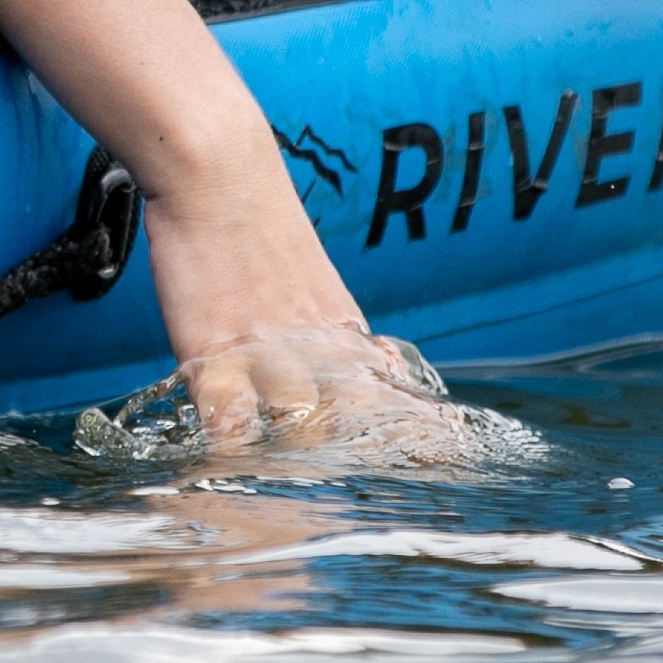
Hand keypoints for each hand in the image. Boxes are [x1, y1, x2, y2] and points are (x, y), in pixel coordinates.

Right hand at [138, 113, 474, 457]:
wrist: (217, 167)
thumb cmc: (254, 213)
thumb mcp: (309, 275)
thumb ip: (330, 324)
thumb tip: (365, 354)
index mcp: (341, 327)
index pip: (392, 389)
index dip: (419, 429)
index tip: (448, 456)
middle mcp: (316, 344)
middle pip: (357, 417)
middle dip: (367, 456)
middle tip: (373, 490)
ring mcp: (268, 349)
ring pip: (300, 423)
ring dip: (299, 459)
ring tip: (294, 495)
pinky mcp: (214, 347)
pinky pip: (229, 414)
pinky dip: (233, 446)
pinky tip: (232, 466)